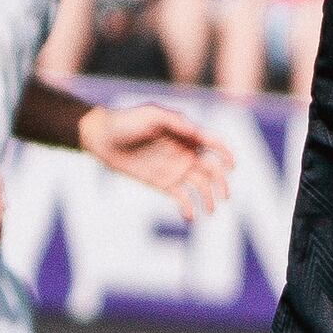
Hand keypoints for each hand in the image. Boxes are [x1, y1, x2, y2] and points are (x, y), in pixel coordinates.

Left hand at [79, 99, 228, 221]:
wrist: (101, 138)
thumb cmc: (126, 121)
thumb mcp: (150, 114)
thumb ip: (175, 121)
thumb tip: (197, 134)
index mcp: (187, 135)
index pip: (214, 145)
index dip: (227, 155)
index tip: (231, 166)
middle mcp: (186, 153)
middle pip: (213, 170)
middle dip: (222, 184)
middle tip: (225, 196)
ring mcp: (176, 169)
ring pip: (201, 187)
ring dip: (209, 199)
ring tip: (209, 211)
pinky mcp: (163, 183)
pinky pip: (182, 198)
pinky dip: (188, 209)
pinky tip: (190, 218)